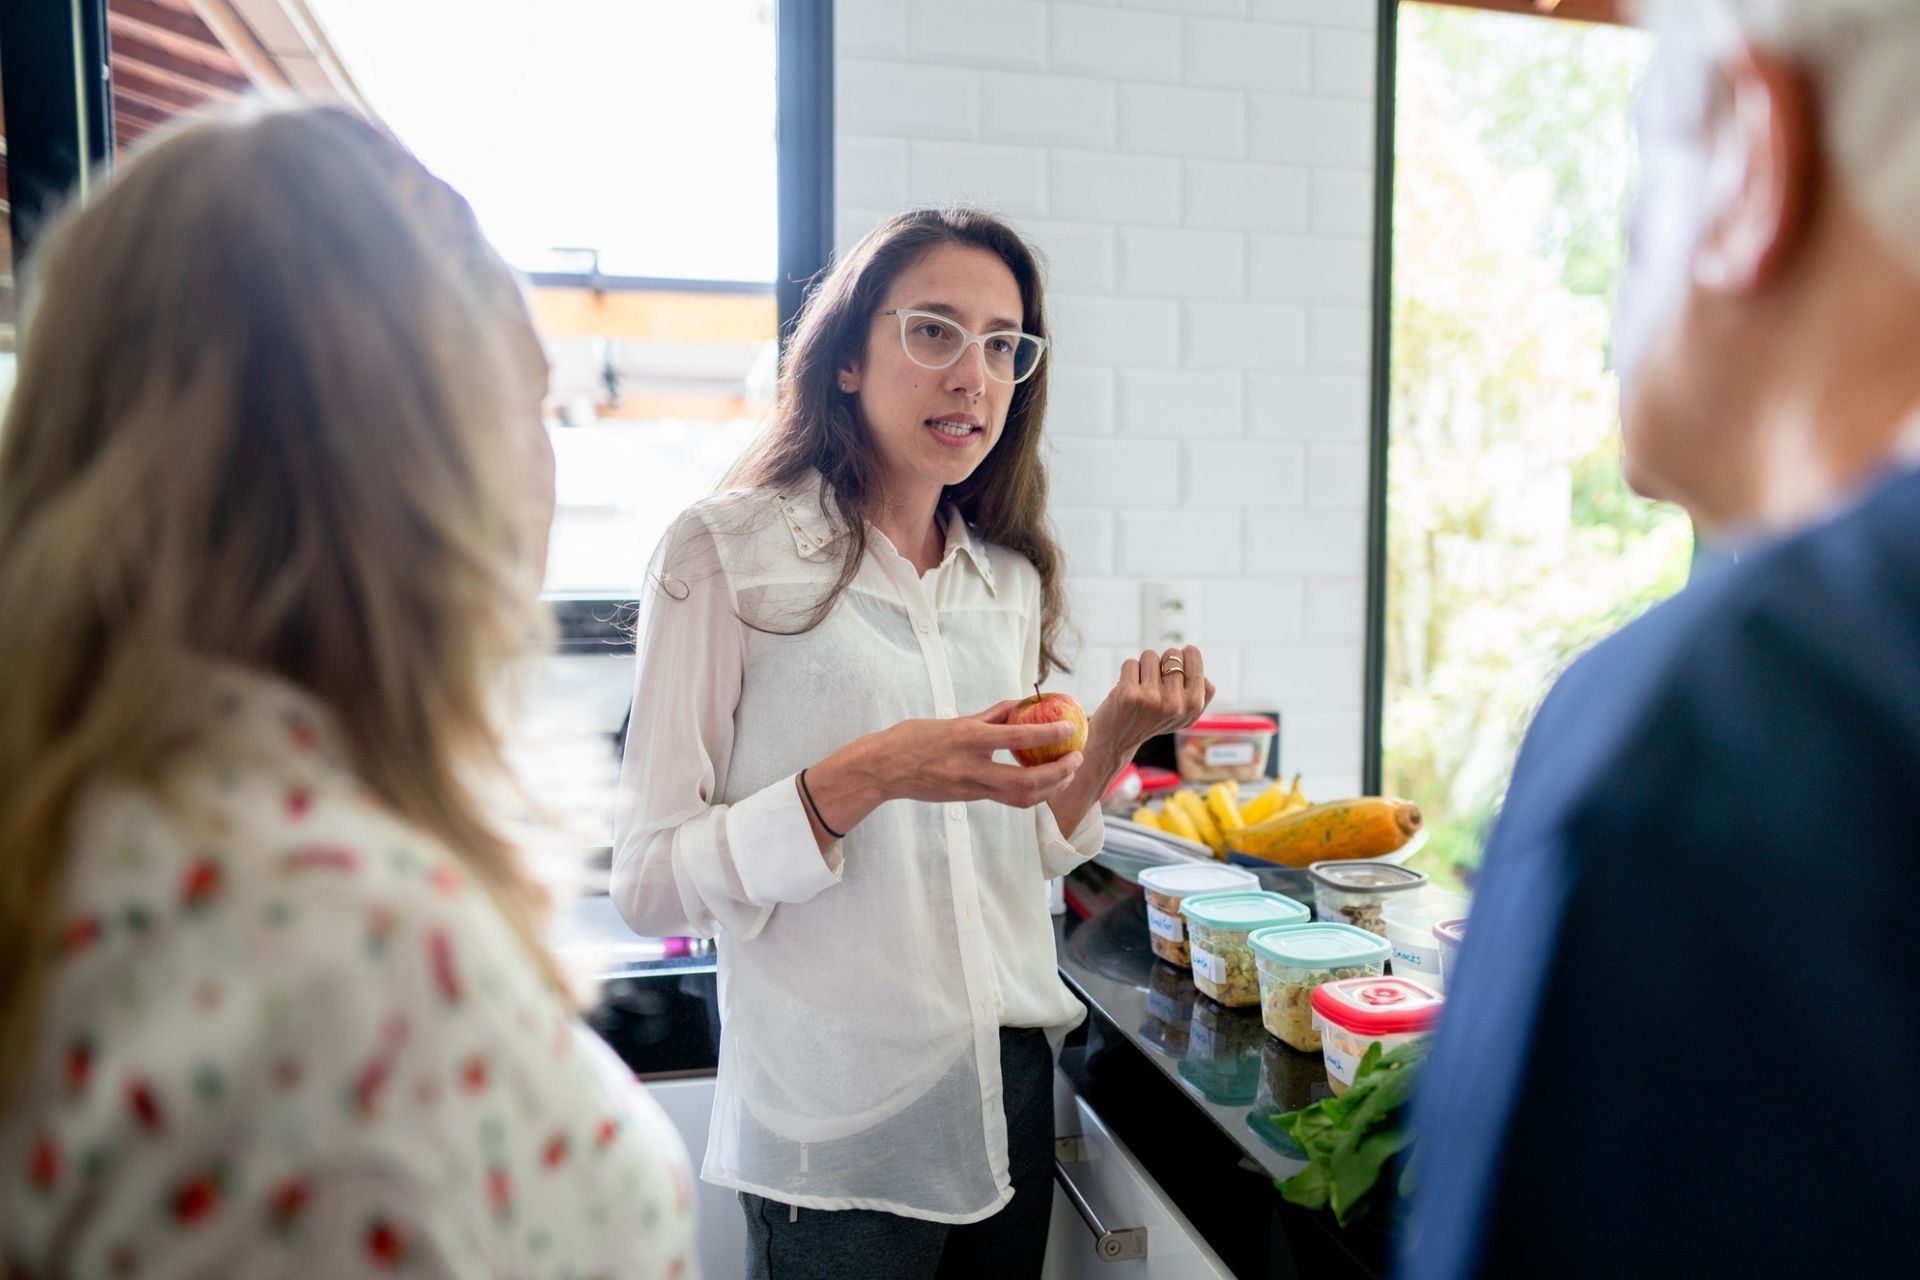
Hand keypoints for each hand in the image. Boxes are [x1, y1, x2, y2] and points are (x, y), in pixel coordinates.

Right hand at [877, 701, 1084, 808]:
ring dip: (1049, 789)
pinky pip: (1006, 799)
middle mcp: (971, 767)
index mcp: (967, 739)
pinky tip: (1042, 784)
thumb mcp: (952, 720)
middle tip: (1076, 760)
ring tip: (1066, 774)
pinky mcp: (967, 799)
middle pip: (1027, 780)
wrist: (883, 770)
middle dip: (1058, 773)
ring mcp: (969, 788)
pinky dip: (1029, 793)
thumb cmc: (913, 738)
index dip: (1049, 734)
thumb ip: (988, 716)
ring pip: (1021, 798)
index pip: (1017, 737)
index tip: (1070, 728)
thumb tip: (1020, 706)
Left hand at [1093, 647, 1215, 760]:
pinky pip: (1130, 663)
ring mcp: (1152, 699)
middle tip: (1154, 685)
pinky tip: (1126, 692)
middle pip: (1172, 653)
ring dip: (1142, 668)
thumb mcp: (1183, 715)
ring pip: (1150, 656)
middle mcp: (1176, 704)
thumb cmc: (1151, 720)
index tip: (1172, 671)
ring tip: (1140, 689)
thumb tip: (1205, 676)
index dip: (1180, 656)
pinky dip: (1126, 673)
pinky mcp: (1129, 695)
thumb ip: (1201, 695)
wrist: (1116, 741)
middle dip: (1161, 663)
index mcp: (1194, 705)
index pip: (1192, 655)